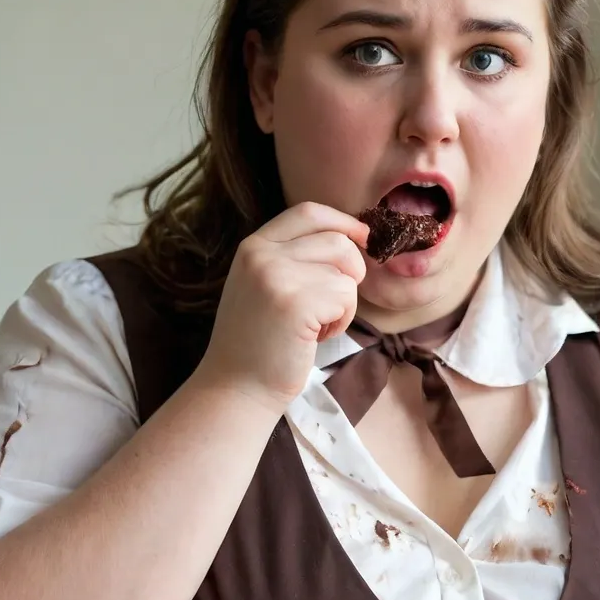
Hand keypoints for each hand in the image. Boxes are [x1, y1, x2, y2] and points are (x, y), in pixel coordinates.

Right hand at [198, 202, 368, 412]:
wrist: (237, 388)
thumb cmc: (258, 344)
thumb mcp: (263, 286)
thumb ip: (293, 259)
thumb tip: (350, 239)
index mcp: (253, 246)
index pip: (309, 212)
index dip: (343, 222)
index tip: (362, 238)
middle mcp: (262, 254)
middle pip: (336, 240)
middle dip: (351, 272)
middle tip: (335, 304)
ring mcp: (277, 276)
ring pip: (345, 272)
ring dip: (344, 303)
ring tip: (318, 325)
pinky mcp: (295, 303)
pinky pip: (345, 298)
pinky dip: (341, 321)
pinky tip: (316, 337)